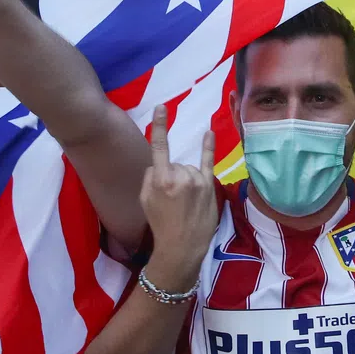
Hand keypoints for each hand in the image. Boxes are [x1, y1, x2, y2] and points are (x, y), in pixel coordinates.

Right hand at [138, 105, 217, 290]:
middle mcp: (180, 176)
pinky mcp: (209, 187)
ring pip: (188, 169)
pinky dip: (208, 147)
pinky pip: (208, 162)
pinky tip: (208, 132)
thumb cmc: (160, 224)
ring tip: (184, 202)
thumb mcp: (145, 201)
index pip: (159, 147)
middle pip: (175, 164)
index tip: (162, 107)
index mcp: (161, 180)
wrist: (182, 246)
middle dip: (172, 176)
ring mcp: (197, 181)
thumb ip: (150, 177)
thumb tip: (158, 165)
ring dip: (185, 179)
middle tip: (172, 200)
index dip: (159, 125)